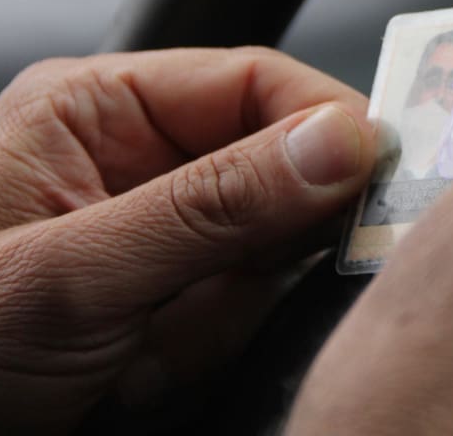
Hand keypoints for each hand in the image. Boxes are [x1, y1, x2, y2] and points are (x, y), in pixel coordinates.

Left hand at [0, 48, 375, 432]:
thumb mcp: (75, 276)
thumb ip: (213, 205)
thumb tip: (339, 143)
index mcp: (99, 109)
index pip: (255, 81)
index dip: (326, 122)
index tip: (377, 176)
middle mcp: (136, 157)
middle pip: (277, 169)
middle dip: (250, 251)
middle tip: (203, 298)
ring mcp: (160, 229)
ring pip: (269, 248)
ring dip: (217, 313)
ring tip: (139, 352)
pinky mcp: (174, 290)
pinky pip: (246, 303)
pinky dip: (206, 345)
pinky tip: (140, 370)